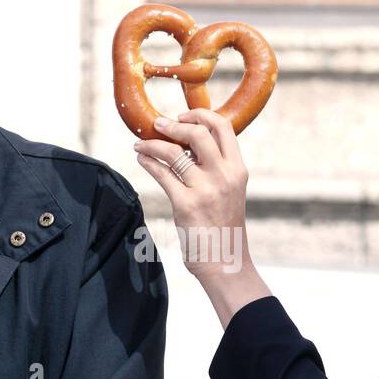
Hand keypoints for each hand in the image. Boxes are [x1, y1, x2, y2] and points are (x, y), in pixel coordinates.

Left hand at [131, 108, 251, 279]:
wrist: (225, 263)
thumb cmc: (223, 228)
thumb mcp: (230, 192)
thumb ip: (215, 168)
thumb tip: (188, 143)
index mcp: (238, 170)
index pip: (223, 127)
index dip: (201, 115)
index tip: (183, 115)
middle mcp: (224, 176)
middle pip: (199, 132)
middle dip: (174, 124)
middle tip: (158, 124)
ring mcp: (205, 190)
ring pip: (173, 152)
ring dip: (152, 143)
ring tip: (140, 143)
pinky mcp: (185, 205)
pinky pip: (161, 174)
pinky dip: (147, 162)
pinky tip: (141, 159)